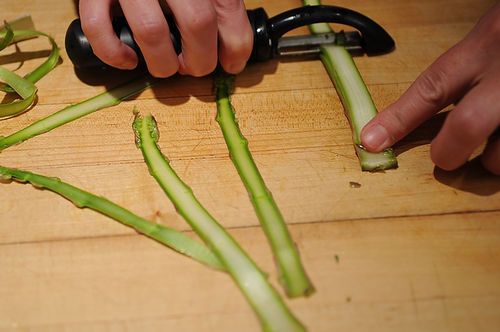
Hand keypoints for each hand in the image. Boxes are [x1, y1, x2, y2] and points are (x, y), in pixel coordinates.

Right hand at [79, 0, 252, 76]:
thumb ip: (218, 1)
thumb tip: (231, 50)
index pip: (227, 7)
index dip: (236, 46)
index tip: (231, 64)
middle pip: (197, 22)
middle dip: (201, 60)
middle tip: (195, 67)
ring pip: (151, 31)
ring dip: (164, 64)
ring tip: (166, 66)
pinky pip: (98, 26)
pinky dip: (114, 53)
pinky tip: (129, 60)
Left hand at [361, 3, 499, 174]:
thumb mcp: (492, 35)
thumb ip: (465, 70)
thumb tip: (420, 115)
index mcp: (485, 47)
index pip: (431, 88)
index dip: (398, 120)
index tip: (370, 141)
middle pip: (468, 126)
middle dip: (449, 153)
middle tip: (446, 157)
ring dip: (494, 160)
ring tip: (498, 143)